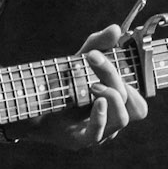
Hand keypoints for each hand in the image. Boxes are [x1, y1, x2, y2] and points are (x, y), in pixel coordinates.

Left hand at [19, 24, 148, 151]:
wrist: (30, 104)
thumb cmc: (60, 85)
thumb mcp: (80, 61)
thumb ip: (97, 45)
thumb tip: (115, 29)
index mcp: (118, 102)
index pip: (138, 92)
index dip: (133, 74)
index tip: (110, 52)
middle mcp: (112, 118)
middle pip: (133, 102)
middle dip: (115, 77)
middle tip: (93, 59)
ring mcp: (99, 131)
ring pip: (123, 118)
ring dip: (112, 96)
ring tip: (93, 84)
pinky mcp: (80, 139)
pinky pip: (99, 132)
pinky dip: (100, 115)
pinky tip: (96, 100)